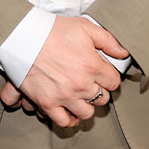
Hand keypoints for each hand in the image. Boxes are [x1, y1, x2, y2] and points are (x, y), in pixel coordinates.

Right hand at [0, 16, 128, 127]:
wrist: (25, 36)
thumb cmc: (54, 30)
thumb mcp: (85, 27)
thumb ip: (108, 40)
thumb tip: (124, 53)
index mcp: (92, 66)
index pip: (114, 82)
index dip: (109, 76)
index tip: (102, 71)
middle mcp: (81, 84)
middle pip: (102, 99)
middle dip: (98, 89)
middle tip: (90, 81)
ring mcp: (64, 96)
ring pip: (87, 113)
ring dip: (86, 105)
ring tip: (80, 95)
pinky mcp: (48, 103)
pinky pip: (65, 121)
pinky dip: (69, 118)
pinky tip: (69, 109)